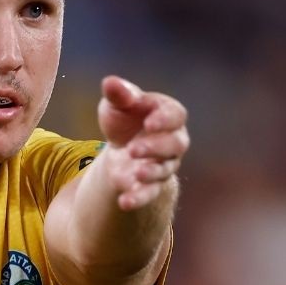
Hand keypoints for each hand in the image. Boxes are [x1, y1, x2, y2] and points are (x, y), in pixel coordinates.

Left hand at [95, 75, 188, 210]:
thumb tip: (110, 83)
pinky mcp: (151, 184)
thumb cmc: (124, 117)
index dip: (164, 120)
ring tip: (136, 172)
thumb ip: (118, 95)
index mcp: (168, 114)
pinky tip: (124, 202)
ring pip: (165, 170)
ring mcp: (165, 164)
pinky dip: (139, 198)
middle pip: (175, 144)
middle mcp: (173, 140)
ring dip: (151, 172)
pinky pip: (150, 193)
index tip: (149, 123)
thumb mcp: (117, 104)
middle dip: (156, 147)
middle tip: (134, 149)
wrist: (120, 144)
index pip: (175, 116)